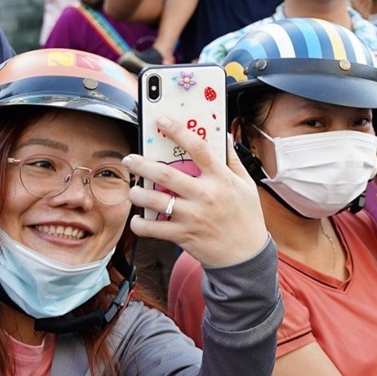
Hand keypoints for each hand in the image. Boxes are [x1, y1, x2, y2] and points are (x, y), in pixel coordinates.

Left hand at [125, 120, 268, 268]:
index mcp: (221, 179)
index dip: (178, 131)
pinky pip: (152, 228)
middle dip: (141, 164)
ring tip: (133, 190)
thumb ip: (232, 160)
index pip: (198, 148)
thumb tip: (223, 136)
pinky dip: (140, 223)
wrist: (246, 255)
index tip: (162, 120)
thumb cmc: (246, 216)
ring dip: (137, 193)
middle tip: (129, 160)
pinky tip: (139, 218)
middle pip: (165, 173)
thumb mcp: (246, 185)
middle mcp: (205, 195)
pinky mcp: (183, 235)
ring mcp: (192, 216)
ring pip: (154, 200)